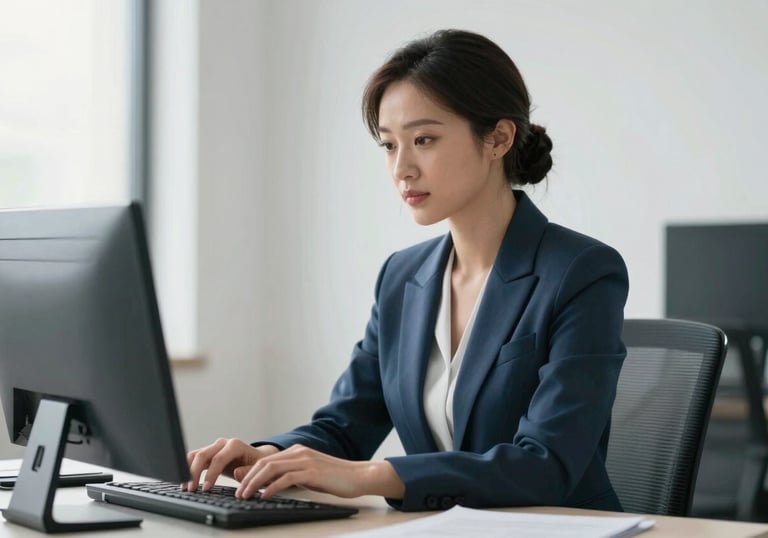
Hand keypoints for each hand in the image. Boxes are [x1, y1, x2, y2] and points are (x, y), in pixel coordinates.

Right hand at [184, 437, 279, 491]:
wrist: (255, 459)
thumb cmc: (257, 465)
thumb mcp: (258, 469)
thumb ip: (248, 471)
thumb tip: (236, 472)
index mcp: (235, 445)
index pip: (219, 459)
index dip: (211, 474)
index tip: (206, 489)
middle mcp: (222, 443)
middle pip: (203, 455)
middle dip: (195, 472)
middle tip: (192, 489)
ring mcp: (214, 447)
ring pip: (195, 455)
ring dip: (188, 471)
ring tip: (185, 487)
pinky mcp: (208, 454)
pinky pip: (194, 459)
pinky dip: (188, 469)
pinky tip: (186, 482)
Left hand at [235, 444, 404, 500]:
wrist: (359, 475)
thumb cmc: (334, 478)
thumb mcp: (307, 475)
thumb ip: (288, 475)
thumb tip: (266, 483)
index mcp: (296, 452)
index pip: (266, 460)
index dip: (249, 472)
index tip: (237, 485)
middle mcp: (299, 452)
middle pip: (265, 462)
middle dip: (247, 478)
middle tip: (237, 492)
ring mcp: (305, 461)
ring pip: (272, 468)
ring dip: (255, 482)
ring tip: (245, 495)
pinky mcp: (312, 472)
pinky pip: (287, 478)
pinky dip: (273, 487)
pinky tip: (265, 495)